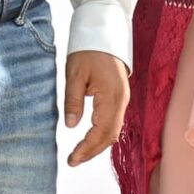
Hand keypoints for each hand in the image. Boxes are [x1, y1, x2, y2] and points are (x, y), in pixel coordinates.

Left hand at [63, 48, 129, 166]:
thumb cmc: (88, 50)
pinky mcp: (120, 97)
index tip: (72, 158)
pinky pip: (115, 122)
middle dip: (92, 151)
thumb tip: (70, 125)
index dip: (87, 148)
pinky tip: (91, 139)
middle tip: (73, 161)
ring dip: (98, 145)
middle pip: (110, 135)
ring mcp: (123, 99)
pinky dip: (103, 134)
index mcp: (111, 96)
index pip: (101, 131)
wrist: (104, 33)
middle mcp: (121, 100)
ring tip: (79, 154)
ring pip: (114, 130)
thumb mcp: (74, 74)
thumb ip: (73, 100)